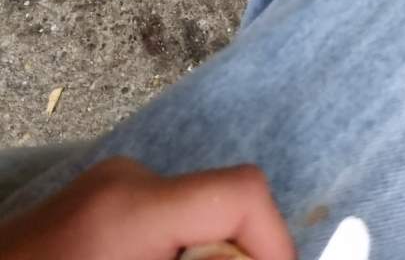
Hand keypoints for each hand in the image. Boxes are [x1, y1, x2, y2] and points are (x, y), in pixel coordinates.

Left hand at [0, 157, 294, 259]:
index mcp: (134, 207)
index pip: (241, 193)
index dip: (278, 243)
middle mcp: (126, 180)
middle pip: (224, 207)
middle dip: (238, 259)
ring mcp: (109, 185)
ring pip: (195, 217)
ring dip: (206, 257)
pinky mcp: (98, 200)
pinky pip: (163, 222)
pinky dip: (176, 254)